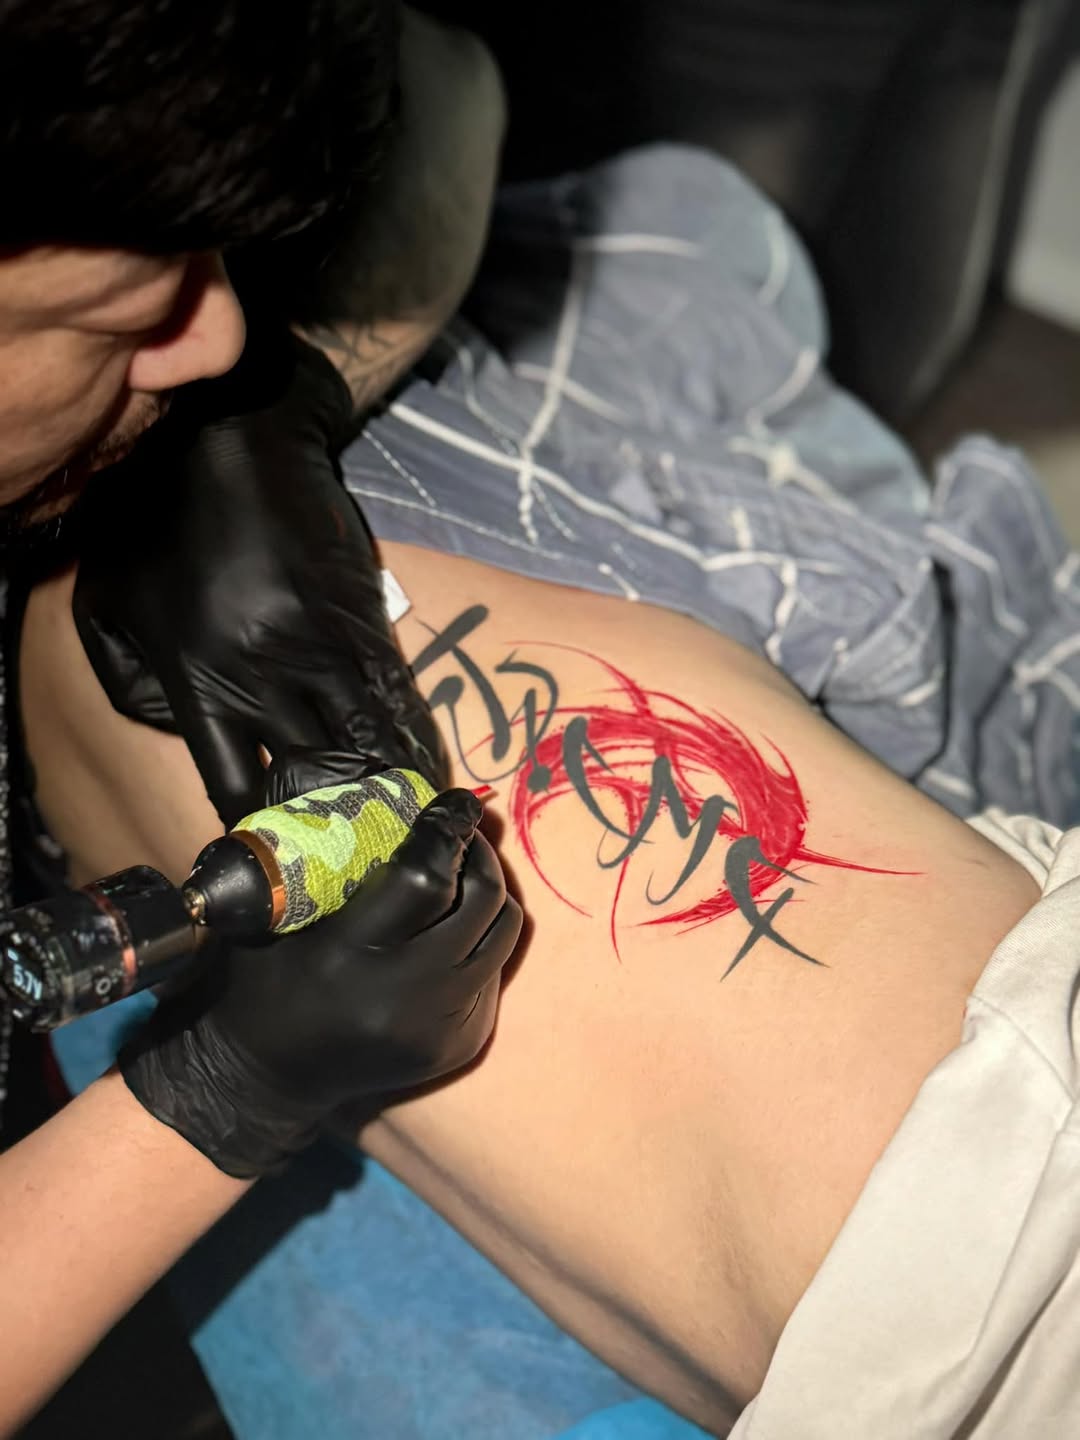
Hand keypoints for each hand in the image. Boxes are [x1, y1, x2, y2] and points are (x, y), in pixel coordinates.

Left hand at [71, 325, 447, 827]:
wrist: (230, 439)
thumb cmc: (156, 522)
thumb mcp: (110, 607)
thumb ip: (138, 686)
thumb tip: (187, 736)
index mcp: (196, 679)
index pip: (234, 782)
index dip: (258, 834)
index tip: (277, 869)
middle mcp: (263, 674)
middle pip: (308, 777)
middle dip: (334, 831)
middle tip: (358, 875)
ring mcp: (320, 646)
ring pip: (363, 742)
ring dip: (386, 797)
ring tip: (405, 840)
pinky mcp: (362, 618)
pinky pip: (394, 696)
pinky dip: (411, 742)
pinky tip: (427, 777)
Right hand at [120, 786, 521, 1178]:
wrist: (257, 1078)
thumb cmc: (259, 978)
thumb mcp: (277, 908)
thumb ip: (332, 852)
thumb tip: (393, 793)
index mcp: (351, 954)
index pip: (428, 875)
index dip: (448, 827)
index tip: (456, 799)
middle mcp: (405, 995)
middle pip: (481, 900)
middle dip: (478, 853)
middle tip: (462, 832)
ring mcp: (438, 1027)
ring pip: (503, 934)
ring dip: (490, 893)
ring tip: (465, 871)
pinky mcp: (458, 1047)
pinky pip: (495, 972)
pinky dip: (480, 940)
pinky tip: (452, 927)